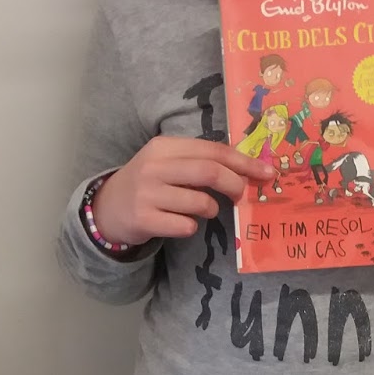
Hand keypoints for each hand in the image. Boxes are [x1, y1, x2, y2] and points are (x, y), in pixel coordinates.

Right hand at [92, 137, 273, 243]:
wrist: (107, 208)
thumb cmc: (148, 183)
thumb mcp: (167, 163)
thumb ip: (199, 161)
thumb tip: (246, 169)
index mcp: (164, 147)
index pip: (212, 150)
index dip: (244, 162)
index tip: (266, 172)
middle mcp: (154, 167)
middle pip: (210, 172)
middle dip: (235, 185)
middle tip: (242, 195)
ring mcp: (147, 194)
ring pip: (200, 203)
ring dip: (211, 210)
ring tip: (203, 209)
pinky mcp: (144, 219)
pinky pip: (185, 226)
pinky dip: (192, 227)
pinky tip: (180, 222)